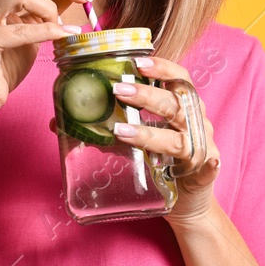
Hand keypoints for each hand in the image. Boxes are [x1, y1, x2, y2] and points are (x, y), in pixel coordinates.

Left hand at [53, 54, 221, 224]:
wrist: (187, 202)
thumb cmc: (161, 163)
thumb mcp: (134, 141)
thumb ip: (105, 128)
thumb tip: (56, 122)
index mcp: (182, 107)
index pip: (178, 78)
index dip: (162, 68)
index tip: (138, 63)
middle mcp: (195, 122)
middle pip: (175, 103)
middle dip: (147, 96)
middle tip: (118, 92)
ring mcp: (201, 147)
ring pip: (180, 137)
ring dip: (152, 133)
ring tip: (122, 132)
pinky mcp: (204, 173)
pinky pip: (208, 167)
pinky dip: (208, 164)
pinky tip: (206, 161)